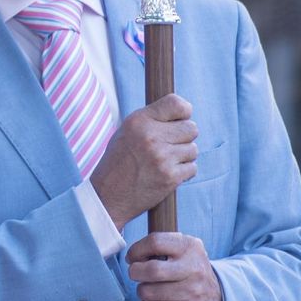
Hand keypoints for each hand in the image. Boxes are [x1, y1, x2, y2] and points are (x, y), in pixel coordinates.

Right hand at [90, 94, 198, 227]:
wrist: (108, 196)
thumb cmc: (119, 162)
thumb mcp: (127, 131)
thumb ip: (152, 119)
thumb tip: (184, 111)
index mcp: (138, 121)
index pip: (177, 104)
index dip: (184, 111)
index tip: (180, 119)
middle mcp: (150, 136)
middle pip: (191, 128)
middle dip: (185, 137)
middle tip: (170, 146)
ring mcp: (161, 157)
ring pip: (193, 149)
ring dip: (184, 157)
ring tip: (165, 162)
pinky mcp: (169, 177)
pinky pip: (192, 168)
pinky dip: (183, 173)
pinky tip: (167, 174)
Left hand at [125, 233, 221, 300]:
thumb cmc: (190, 273)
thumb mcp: (184, 251)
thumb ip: (162, 245)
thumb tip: (133, 254)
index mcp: (191, 247)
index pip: (155, 242)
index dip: (137, 250)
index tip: (133, 257)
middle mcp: (194, 269)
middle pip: (151, 270)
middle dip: (135, 272)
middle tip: (135, 273)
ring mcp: (192, 292)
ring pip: (148, 292)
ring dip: (142, 291)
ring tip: (149, 290)